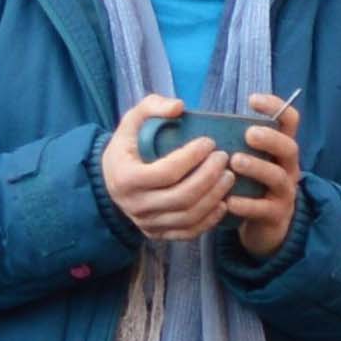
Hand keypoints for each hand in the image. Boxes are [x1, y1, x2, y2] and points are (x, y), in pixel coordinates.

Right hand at [100, 97, 232, 240]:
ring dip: (214, 197)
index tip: (210, 142)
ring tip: (229, 177)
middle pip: (182, 197)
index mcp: (126, 178)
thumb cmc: (127, 147)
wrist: (111, 181)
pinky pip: (188, 232)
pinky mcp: (158, 233)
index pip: (167, 172)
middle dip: (209, 177)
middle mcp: (135, 205)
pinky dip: (210, 219)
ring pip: (188, 216)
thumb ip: (152, 106)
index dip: (192, 158)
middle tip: (225, 159)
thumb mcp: (132, 120)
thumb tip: (179, 107)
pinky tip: (223, 202)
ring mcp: (147, 223)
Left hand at [226, 93, 303, 258]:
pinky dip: (247, 205)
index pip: (289, 120)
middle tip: (249, 134)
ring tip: (235, 162)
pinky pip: (265, 209)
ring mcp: (283, 192)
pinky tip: (228, 201)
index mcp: (278, 149)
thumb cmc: (244, 184)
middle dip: (271, 139)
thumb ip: (221, 134)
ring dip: (258, 167)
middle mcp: (286, 168)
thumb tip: (178, 108)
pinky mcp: (275, 216)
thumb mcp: (242, 157)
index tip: (252, 100)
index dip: (275, 107)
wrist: (262, 227)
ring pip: (278, 177)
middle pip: (290, 147)